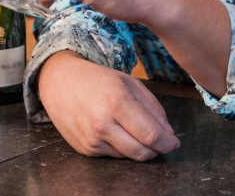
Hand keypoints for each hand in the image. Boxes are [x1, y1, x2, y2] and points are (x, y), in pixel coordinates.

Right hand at [38, 50, 179, 159]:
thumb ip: (152, 107)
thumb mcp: (129, 82)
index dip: (168, 142)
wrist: (60, 82)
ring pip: (129, 156)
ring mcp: (92, 139)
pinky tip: (115, 129)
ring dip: (139, 147)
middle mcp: (103, 124)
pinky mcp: (85, 150)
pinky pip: (113, 155)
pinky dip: (121, 146)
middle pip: (142, 152)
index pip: (151, 135)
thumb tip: (167, 132)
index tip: (174, 142)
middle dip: (157, 149)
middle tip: (162, 141)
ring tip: (135, 129)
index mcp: (117, 102)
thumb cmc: (97, 79)